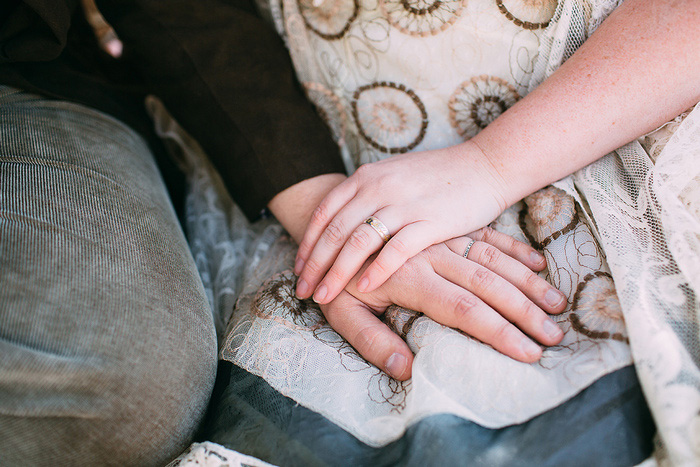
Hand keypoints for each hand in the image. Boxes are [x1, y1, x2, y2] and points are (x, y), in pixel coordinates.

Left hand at [295, 141, 509, 304]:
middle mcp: (379, 188)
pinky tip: (364, 289)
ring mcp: (404, 204)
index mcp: (367, 177)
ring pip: (357, 243)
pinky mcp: (430, 221)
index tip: (298, 268)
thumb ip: (367, 195)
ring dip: (336, 273)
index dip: (307, 243)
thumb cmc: (438, 176)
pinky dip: (376, 271)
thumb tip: (342, 223)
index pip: (324, 213)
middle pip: (334, 232)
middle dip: (314, 265)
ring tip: (324, 296)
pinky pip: (395, 250)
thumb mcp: (393, 176)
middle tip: (302, 290)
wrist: (485, 165)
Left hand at [317, 228, 566, 379]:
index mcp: (410, 276)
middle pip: (488, 284)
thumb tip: (407, 370)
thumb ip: (370, 340)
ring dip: (527, 283)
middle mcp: (432, 254)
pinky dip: (514, 250)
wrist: (333, 218)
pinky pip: (486, 237)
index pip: (462, 309)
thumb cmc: (337, 274)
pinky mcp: (446, 229)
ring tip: (557, 306)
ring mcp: (441, 238)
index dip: (498, 333)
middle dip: (524, 311)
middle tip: (555, 336)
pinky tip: (539, 266)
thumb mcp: (340, 312)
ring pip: (492, 259)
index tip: (528, 355)